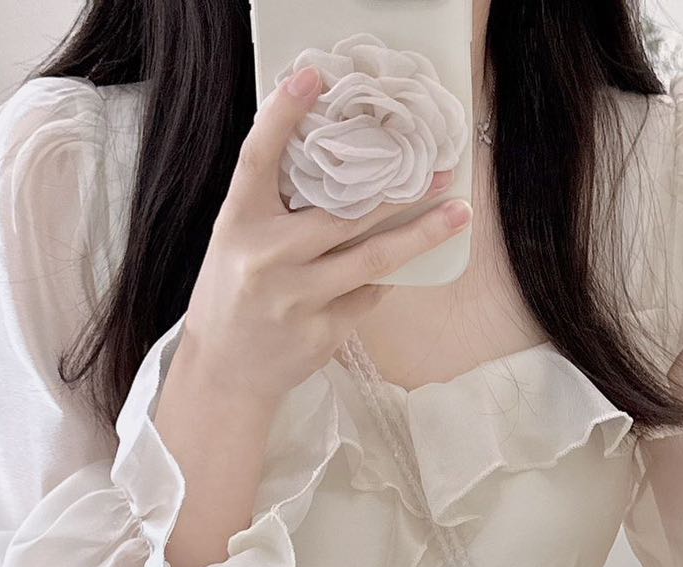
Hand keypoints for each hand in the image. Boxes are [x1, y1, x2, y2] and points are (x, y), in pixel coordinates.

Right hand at [179, 66, 471, 405]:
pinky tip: (393, 269)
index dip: (282, 114)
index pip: (259, 158)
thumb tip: (339, 165)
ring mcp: (297, 299)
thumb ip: (274, 207)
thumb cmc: (233, 295)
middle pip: (343, 214)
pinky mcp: (322, 333)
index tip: (312, 77)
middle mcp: (267, 258)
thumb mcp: (237, 241)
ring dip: (420, 235)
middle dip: (397, 192)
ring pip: (372, 259)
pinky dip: (382, 279)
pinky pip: (368, 296)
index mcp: (238, 224)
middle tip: (440, 170)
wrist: (225, 373)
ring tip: (457, 214)